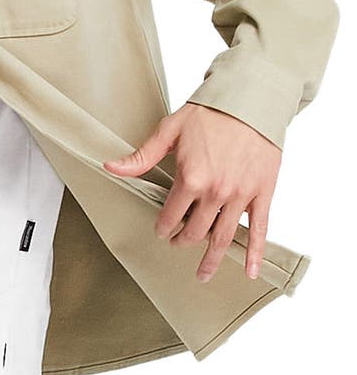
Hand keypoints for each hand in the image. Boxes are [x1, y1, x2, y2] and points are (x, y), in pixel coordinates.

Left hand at [104, 103, 281, 282]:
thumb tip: (111, 167)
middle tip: (178, 242)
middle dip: (183, 241)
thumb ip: (142, 156)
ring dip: (211, 259)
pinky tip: (249, 272)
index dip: (163, 227)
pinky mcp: (262, 194)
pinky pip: (259, 230)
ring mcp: (240, 195)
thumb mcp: (170, 130)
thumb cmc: (210, 112)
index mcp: (191, 178)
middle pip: (195, 232)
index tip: (162, 230)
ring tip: (203, 274)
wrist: (250, 100)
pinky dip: (255, 254)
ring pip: (222, 238)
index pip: (171, 216)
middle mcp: (215, 192)